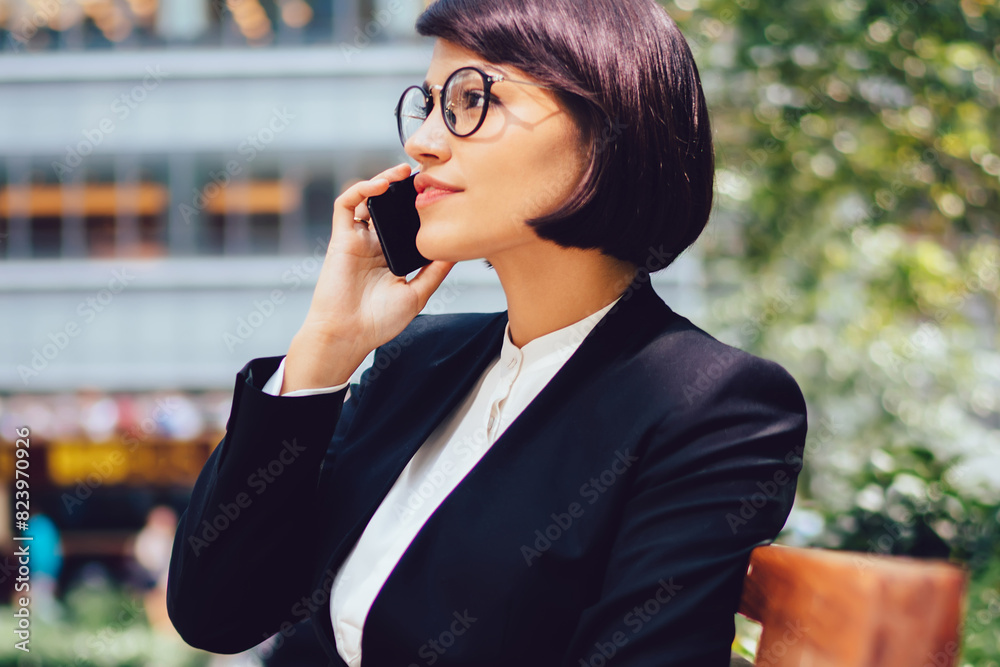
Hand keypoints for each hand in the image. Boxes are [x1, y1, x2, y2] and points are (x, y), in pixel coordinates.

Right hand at [283, 163, 456, 392]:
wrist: (349, 335)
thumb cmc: (379, 321)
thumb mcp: (417, 294)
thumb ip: (435, 271)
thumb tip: (457, 250)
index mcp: (392, 256)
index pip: (407, 223)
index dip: (419, 208)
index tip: (440, 194)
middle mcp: (375, 244)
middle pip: (389, 207)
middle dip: (404, 188)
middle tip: (424, 175)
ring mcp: (358, 240)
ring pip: (368, 199)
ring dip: (383, 180)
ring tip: (403, 172)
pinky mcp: (341, 238)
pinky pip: (345, 205)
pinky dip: (360, 189)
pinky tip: (380, 185)